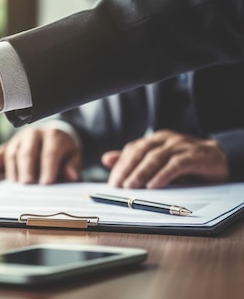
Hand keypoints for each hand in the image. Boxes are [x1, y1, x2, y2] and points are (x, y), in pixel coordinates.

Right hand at [0, 126, 81, 183]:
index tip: (46, 184)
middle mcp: (33, 134)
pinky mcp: (5, 146)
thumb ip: (73, 165)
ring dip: (12, 173)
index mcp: (53, 135)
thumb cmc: (63, 151)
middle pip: (26, 152)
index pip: (49, 153)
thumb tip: (70, 175)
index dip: (48, 168)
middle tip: (27, 186)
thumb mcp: (74, 155)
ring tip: (15, 190)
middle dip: (26, 170)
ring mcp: (17, 140)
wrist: (52, 136)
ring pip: (11, 154)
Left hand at [103, 129, 228, 188]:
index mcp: (155, 139)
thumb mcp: (158, 161)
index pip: (132, 150)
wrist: (219, 159)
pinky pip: (175, 165)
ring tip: (132, 187)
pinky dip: (162, 175)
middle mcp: (166, 139)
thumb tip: (106, 159)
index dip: (120, 165)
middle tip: (119, 186)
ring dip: (141, 173)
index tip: (113, 182)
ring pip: (155, 158)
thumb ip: (134, 160)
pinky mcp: (194, 155)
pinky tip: (153, 185)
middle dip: (127, 169)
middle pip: (141, 152)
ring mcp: (180, 145)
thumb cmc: (185, 162)